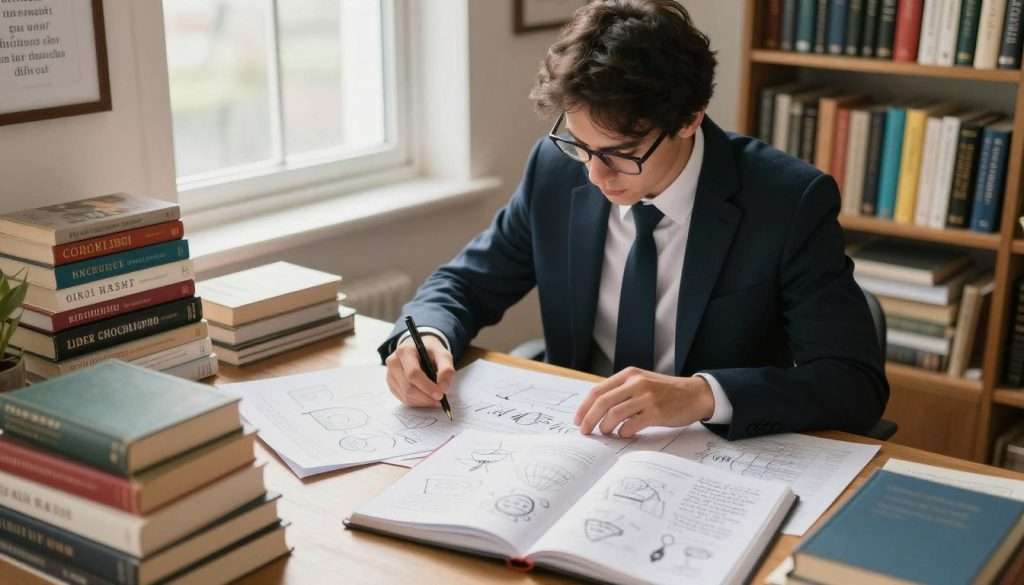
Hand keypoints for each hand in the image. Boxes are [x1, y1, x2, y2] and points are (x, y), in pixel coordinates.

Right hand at [385, 335, 454, 406]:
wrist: (420, 350)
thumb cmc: (431, 352)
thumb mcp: (443, 355)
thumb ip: (446, 370)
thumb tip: (443, 388)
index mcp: (405, 351)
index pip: (413, 373)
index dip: (427, 386)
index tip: (440, 394)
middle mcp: (394, 362)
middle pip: (408, 387)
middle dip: (426, 397)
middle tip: (441, 400)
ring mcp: (390, 374)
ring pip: (406, 396)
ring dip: (423, 401)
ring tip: (435, 398)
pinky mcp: (392, 384)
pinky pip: (404, 399)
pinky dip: (418, 402)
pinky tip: (426, 397)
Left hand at [574, 367, 714, 437]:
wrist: (696, 394)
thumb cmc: (666, 392)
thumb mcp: (642, 382)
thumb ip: (622, 391)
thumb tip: (596, 410)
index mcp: (629, 374)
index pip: (598, 390)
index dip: (584, 407)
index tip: (578, 420)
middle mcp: (636, 383)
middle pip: (602, 402)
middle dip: (589, 419)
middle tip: (585, 431)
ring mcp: (647, 397)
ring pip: (614, 414)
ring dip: (605, 427)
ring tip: (606, 433)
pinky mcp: (656, 412)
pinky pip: (631, 425)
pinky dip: (623, 432)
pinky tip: (624, 434)